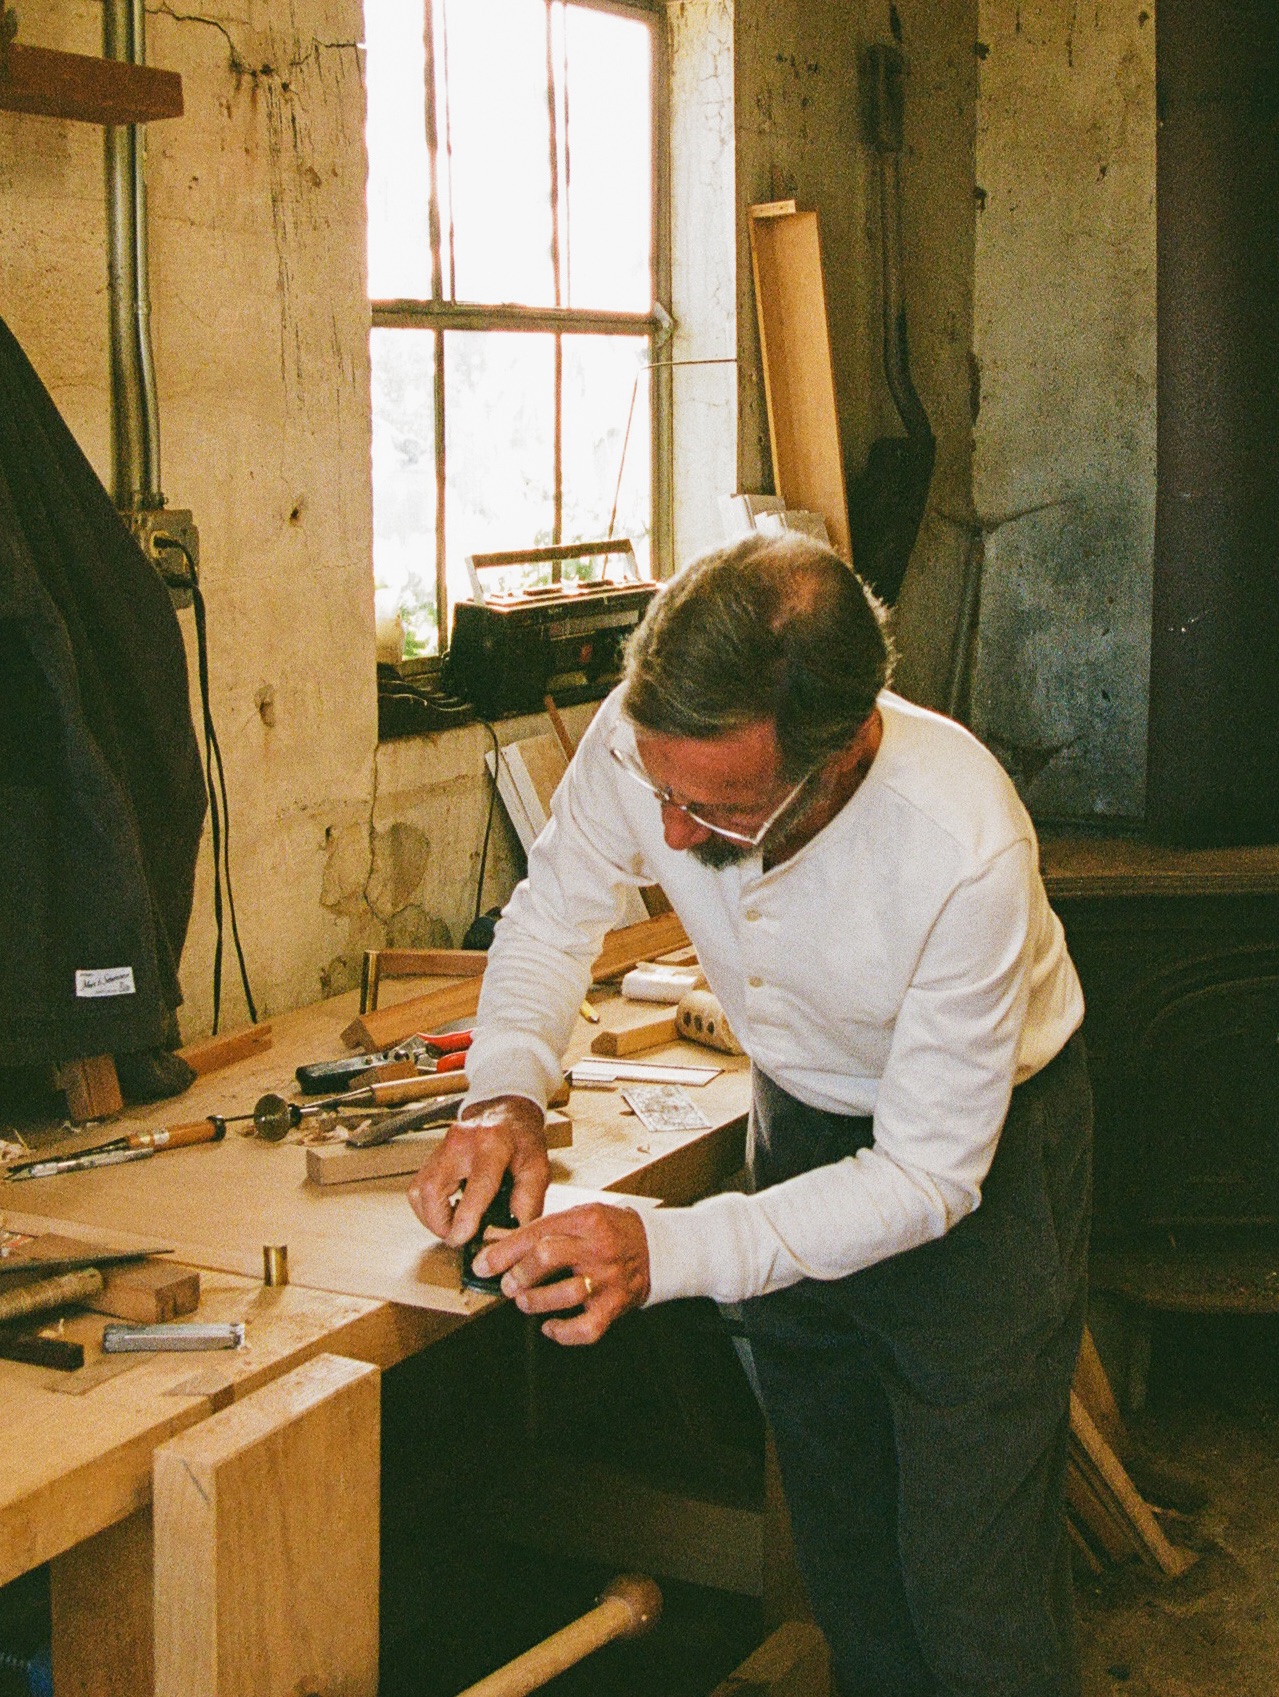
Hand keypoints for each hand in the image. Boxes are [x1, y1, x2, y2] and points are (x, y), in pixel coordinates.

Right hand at [407, 1096, 549, 1246]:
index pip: (477, 1184)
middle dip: (440, 1223)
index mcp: (494, 1144)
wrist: (507, 1112)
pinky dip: (428, 1208)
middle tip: (459, 1237)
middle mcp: (461, 1142)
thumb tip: (510, 1235)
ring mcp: (442, 1146)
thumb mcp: (537, 1168)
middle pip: (432, 1189)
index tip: (463, 1239)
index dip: (466, 1218)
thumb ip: (528, 1202)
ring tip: (454, 1225)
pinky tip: (449, 1211)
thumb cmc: (522, 1141)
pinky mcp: (431, 1155)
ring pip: (419, 1191)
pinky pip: (417, 1189)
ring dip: (432, 1218)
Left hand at [471, 1203, 650, 1343]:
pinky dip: (562, 1332)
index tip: (483, 1264)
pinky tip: (550, 1326)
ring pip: (563, 1294)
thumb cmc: (611, 1230)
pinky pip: (585, 1328)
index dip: (504, 1251)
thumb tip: (498, 1243)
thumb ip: (543, 1230)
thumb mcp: (579, 1216)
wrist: (655, 1247)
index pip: (536, 1232)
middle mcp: (597, 1248)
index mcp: (586, 1220)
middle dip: (518, 1274)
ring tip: (525, 1301)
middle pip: (547, 1257)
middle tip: (507, 1284)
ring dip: (534, 1301)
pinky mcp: (615, 1306)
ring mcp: (607, 1278)